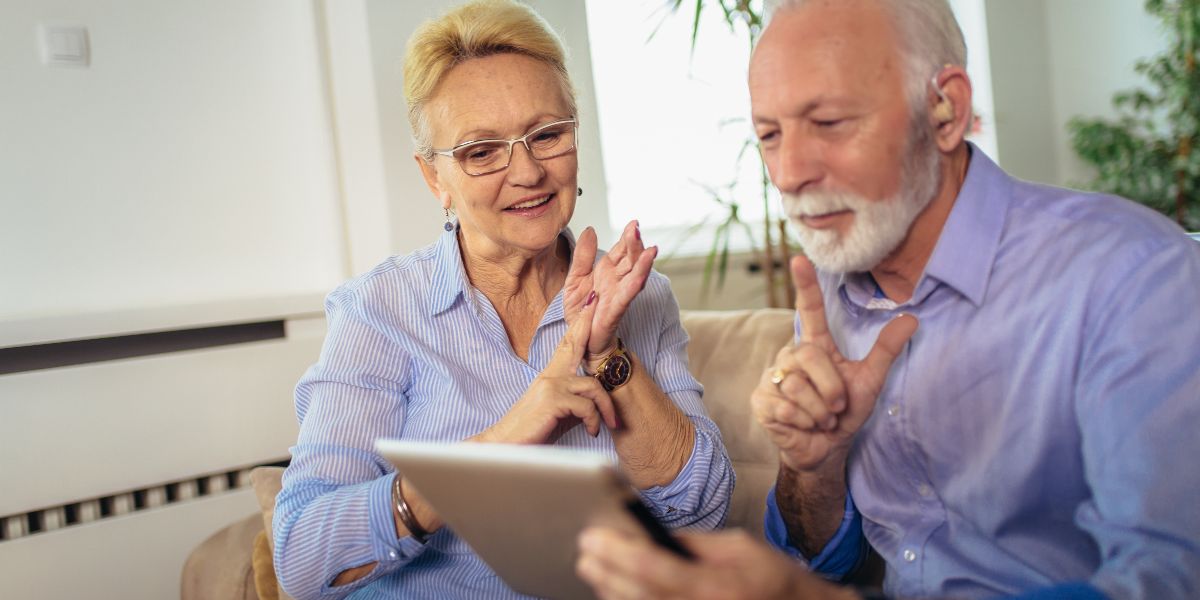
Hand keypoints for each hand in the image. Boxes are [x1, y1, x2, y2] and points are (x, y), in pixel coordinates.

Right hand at [475, 298, 617, 444]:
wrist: (505, 448)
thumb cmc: (533, 432)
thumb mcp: (559, 414)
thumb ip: (575, 402)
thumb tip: (595, 402)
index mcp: (550, 376)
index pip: (567, 346)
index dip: (579, 325)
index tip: (589, 304)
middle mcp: (549, 375)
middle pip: (573, 344)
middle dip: (587, 323)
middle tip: (597, 302)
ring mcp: (550, 386)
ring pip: (593, 386)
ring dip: (605, 408)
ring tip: (608, 424)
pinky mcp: (552, 401)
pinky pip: (586, 406)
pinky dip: (593, 421)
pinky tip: (590, 432)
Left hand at [563, 222, 657, 365]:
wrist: (579, 339)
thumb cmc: (581, 311)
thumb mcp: (574, 279)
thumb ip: (582, 256)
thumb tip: (590, 230)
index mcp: (607, 271)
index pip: (621, 250)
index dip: (628, 237)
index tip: (634, 223)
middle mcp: (617, 281)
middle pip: (630, 259)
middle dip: (635, 245)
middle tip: (636, 229)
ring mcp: (618, 295)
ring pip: (634, 276)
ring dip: (643, 264)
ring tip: (651, 250)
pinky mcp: (615, 311)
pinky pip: (626, 297)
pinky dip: (634, 286)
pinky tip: (640, 276)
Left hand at [576, 527, 858, 599]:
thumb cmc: (775, 580)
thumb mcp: (740, 548)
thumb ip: (693, 542)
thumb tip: (649, 531)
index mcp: (715, 585)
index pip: (652, 567)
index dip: (617, 551)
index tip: (593, 535)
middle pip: (636, 594)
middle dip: (604, 570)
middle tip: (584, 549)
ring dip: (609, 590)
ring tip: (593, 568)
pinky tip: (615, 592)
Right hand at [752, 255, 917, 471]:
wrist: (824, 449)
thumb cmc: (844, 412)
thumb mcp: (869, 381)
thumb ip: (885, 350)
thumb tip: (913, 320)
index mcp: (814, 346)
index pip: (808, 310)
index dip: (804, 285)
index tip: (799, 259)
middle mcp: (789, 356)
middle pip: (810, 358)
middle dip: (831, 388)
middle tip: (837, 407)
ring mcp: (771, 378)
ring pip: (797, 387)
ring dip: (819, 411)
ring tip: (821, 418)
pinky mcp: (761, 400)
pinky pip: (786, 406)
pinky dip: (804, 422)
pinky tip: (804, 426)